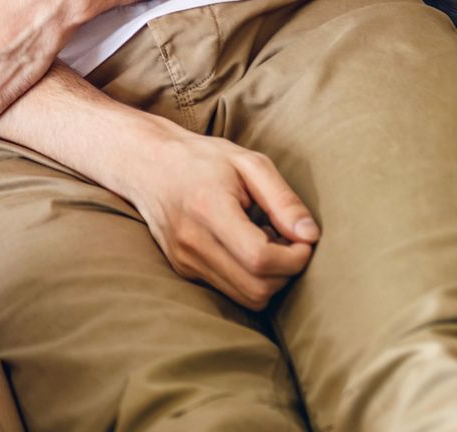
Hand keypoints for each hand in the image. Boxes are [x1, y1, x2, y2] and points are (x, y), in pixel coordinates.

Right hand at [115, 127, 320, 310]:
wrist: (145, 163)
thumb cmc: (201, 158)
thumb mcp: (248, 163)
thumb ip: (283, 199)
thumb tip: (311, 236)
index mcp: (208, 209)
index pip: (260, 259)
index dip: (294, 258)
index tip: (303, 240)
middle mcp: (192, 242)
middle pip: (257, 289)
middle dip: (287, 274)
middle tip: (289, 243)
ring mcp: (185, 260)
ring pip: (247, 298)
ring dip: (270, 279)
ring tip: (267, 244)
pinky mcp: (184, 269)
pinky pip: (231, 290)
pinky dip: (250, 278)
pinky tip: (246, 248)